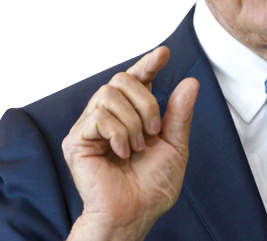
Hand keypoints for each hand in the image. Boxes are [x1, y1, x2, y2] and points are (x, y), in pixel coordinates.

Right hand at [62, 46, 199, 240]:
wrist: (135, 213)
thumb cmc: (152, 185)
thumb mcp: (175, 146)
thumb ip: (179, 114)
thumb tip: (190, 82)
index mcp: (133, 113)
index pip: (138, 79)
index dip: (148, 63)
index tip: (164, 53)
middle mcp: (109, 115)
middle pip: (122, 78)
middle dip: (146, 101)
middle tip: (154, 131)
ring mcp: (91, 126)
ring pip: (109, 93)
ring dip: (132, 120)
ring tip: (138, 147)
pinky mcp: (76, 140)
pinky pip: (98, 116)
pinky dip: (118, 133)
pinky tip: (123, 152)